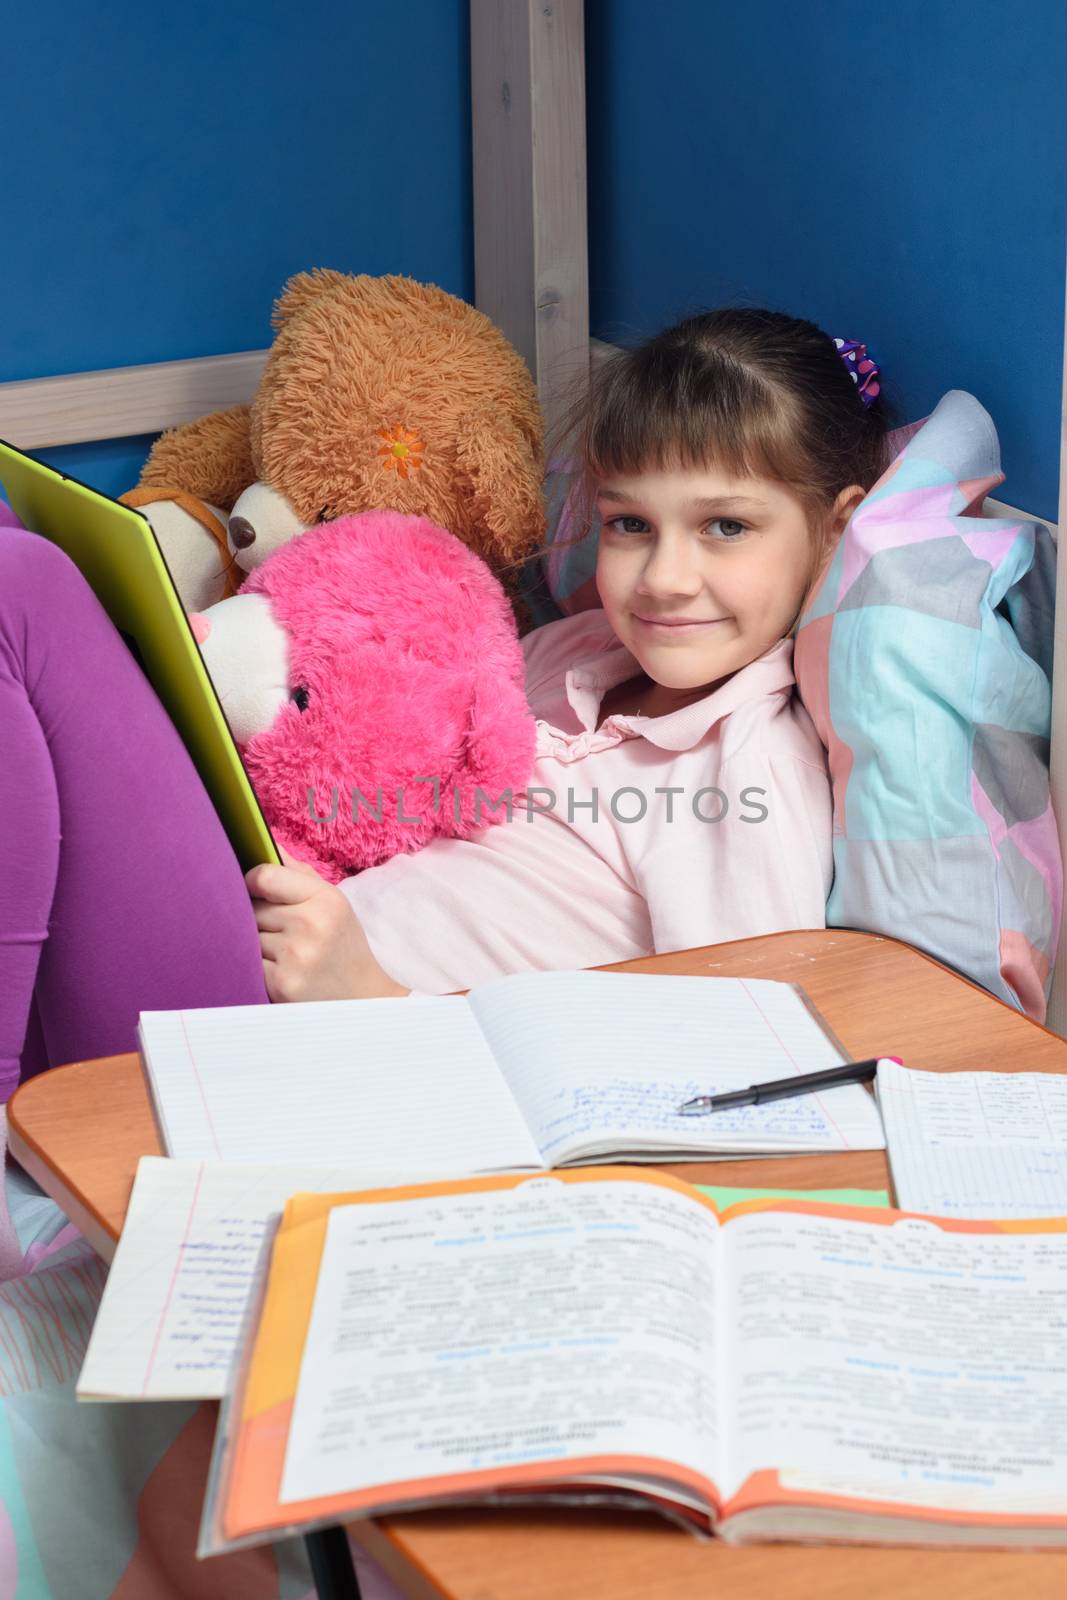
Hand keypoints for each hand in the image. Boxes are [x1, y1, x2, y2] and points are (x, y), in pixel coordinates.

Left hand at [244, 845, 410, 1001]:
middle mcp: (311, 926)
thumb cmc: (342, 945)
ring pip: (246, 936)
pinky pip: (247, 964)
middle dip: (256, 918)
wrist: (363, 999)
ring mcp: (295, 957)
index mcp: (326, 900)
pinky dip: (254, 967)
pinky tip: (276, 970)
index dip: (251, 882)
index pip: (264, 876)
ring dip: (253, 944)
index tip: (254, 890)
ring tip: (279, 953)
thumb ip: (296, 873)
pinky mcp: (280, 985)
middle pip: (251, 908)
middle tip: (276, 930)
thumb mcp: (332, 903)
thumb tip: (264, 840)